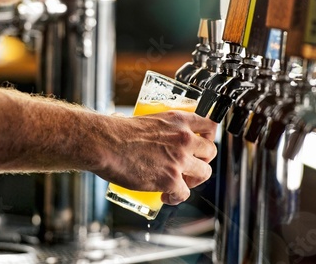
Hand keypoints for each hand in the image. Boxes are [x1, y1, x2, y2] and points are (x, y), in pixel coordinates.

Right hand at [95, 110, 217, 205]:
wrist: (105, 144)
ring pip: (204, 173)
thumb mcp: (144, 119)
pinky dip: (175, 197)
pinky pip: (184, 194)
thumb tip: (138, 127)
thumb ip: (154, 126)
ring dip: (193, 180)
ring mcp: (179, 160)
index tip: (203, 144)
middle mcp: (183, 138)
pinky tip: (165, 195)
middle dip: (202, 160)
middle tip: (189, 166)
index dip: (209, 138)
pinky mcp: (170, 180)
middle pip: (211, 151)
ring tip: (179, 183)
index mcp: (178, 120)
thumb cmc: (116, 132)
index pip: (210, 126)